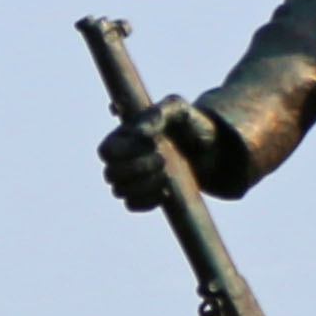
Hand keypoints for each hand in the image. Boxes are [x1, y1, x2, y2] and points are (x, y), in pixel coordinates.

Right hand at [102, 99, 247, 209]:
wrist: (210, 147)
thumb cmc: (189, 123)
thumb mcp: (177, 109)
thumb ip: (157, 115)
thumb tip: (139, 133)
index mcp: (123, 135)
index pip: (106, 151)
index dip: (124, 151)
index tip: (151, 142)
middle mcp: (122, 158)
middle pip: (111, 174)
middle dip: (138, 168)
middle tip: (163, 159)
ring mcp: (131, 179)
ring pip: (120, 191)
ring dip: (144, 185)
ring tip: (168, 174)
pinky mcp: (143, 195)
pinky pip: (132, 205)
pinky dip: (148, 201)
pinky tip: (167, 190)